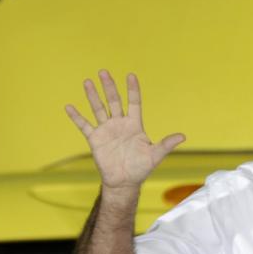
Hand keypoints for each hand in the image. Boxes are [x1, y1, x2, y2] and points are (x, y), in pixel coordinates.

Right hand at [65, 70, 184, 190]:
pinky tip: (69, 106)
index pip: (133, 102)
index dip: (132, 89)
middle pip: (114, 101)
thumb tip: (182, 136)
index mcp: (134, 125)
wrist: (124, 182)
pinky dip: (77, 117)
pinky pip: (84, 125)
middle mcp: (119, 124)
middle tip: (103, 71)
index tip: (130, 75)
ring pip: (98, 109)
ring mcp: (106, 130)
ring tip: (88, 81)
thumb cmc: (141, 168)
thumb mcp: (155, 155)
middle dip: (109, 86)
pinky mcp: (95, 139)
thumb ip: (166, 144)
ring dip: (92, 96)